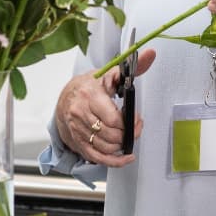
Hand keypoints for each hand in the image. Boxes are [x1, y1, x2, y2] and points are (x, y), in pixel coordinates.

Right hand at [54, 48, 154, 167]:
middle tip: (135, 127)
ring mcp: (77, 130)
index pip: (113, 119)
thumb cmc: (88, 86)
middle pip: (111, 135)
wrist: (65, 96)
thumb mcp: (108, 74)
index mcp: (89, 95)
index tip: (136, 118)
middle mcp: (80, 113)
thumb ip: (132, 68)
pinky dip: (114, 161)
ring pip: (106, 147)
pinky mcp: (77, 142)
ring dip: (121, 145)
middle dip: (128, 134)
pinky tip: (125, 157)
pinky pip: (97, 158)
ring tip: (126, 136)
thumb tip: (150, 54)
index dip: (130, 122)